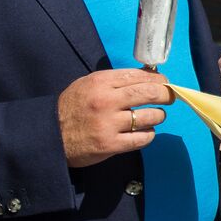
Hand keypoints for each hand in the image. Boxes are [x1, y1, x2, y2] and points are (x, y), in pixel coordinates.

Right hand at [57, 69, 172, 167]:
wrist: (50, 135)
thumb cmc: (72, 107)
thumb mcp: (88, 85)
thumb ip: (114, 81)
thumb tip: (147, 77)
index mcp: (101, 82)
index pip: (138, 76)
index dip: (158, 79)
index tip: (165, 82)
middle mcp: (106, 101)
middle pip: (149, 93)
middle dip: (166, 94)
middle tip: (170, 97)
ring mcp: (109, 124)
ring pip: (150, 116)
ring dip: (158, 116)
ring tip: (155, 116)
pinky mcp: (111, 144)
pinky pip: (143, 138)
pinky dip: (149, 134)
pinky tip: (145, 132)